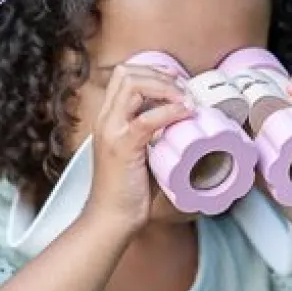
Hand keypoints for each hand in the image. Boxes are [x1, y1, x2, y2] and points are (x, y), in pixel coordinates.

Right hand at [84, 63, 193, 233]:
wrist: (111, 218)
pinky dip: (170, 111)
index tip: (177, 84)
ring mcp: (111, 131)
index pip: (123, 75)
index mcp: (108, 119)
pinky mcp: (123, 147)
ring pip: (133, 85)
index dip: (152, 72)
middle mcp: (105, 120)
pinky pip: (147, 118)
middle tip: (184, 91)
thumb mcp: (139, 154)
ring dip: (165, 87)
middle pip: (127, 72)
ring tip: (186, 100)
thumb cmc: (127, 191)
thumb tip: (181, 121)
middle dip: (160, 74)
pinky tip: (185, 114)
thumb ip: (152, 134)